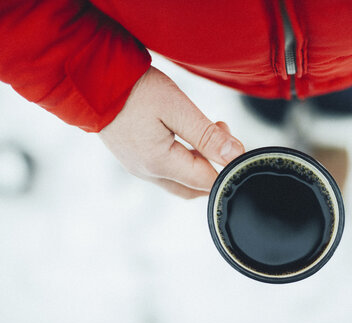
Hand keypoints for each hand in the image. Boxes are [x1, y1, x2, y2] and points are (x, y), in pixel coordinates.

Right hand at [98, 66, 244, 198]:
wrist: (93, 81)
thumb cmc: (134, 90)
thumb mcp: (177, 108)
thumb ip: (207, 136)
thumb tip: (234, 155)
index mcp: (160, 164)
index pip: (207, 182)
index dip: (227, 167)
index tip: (234, 143)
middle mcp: (148, 173)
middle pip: (195, 188)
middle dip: (215, 168)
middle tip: (221, 135)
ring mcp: (139, 169)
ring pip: (181, 182)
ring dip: (199, 164)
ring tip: (205, 131)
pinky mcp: (135, 160)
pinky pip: (166, 172)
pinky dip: (184, 161)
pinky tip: (186, 137)